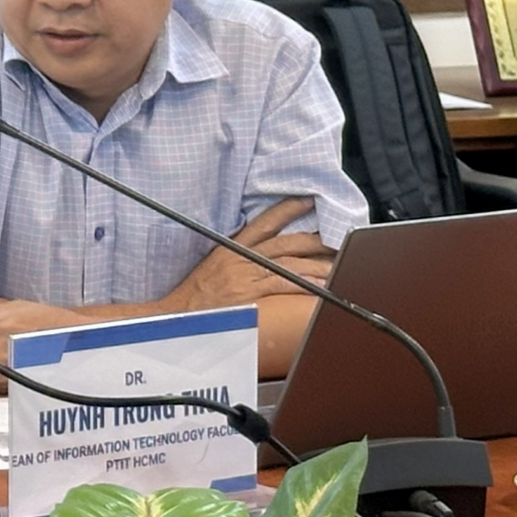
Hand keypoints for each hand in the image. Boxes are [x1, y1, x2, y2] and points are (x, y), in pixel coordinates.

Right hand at [168, 198, 334, 311]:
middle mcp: (241, 258)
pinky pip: (284, 284)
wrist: (177, 315)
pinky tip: (322, 285)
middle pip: (285, 243)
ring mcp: (247, 275)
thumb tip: (260, 260)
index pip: (263, 223)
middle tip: (337, 236)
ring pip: (290, 263)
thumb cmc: (194, 297)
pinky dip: (306, 284)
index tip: (307, 201)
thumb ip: (236, 261)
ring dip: (317, 264)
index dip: (287, 210)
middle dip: (314, 239)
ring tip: (338, 265)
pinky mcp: (250, 293)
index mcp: (231, 249)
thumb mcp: (212, 268)